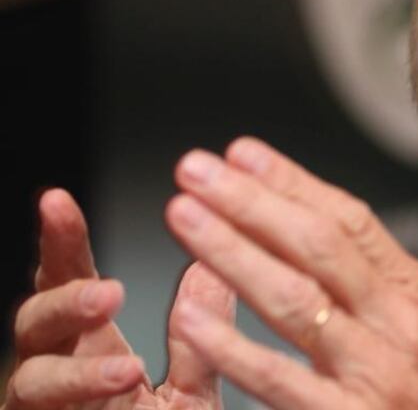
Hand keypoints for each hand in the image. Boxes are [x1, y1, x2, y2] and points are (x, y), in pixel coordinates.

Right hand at [3, 189, 235, 409]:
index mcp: (88, 344)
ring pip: (32, 378)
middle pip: (36, 321)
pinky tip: (122, 382)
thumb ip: (195, 339)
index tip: (57, 201)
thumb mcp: (190, 391)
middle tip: (109, 292)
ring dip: (78, 370)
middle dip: (65, 300)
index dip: (61, 242)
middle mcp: (58, 371)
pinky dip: (80, 398)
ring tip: (126, 366)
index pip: (67, 280)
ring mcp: (43, 409)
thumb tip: (212, 270)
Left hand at [165, 137, 417, 408]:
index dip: (293, 183)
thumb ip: (401, 290)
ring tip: (185, 218)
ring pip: (296, 299)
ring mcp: (377, 372)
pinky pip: (284, 381)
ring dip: (232, 252)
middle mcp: (400, 325)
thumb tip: (352, 244)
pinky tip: (195, 319)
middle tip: (198, 169)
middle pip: (317, 245)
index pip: (351, 222)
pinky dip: (234, 349)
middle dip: (251, 201)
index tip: (246, 155)